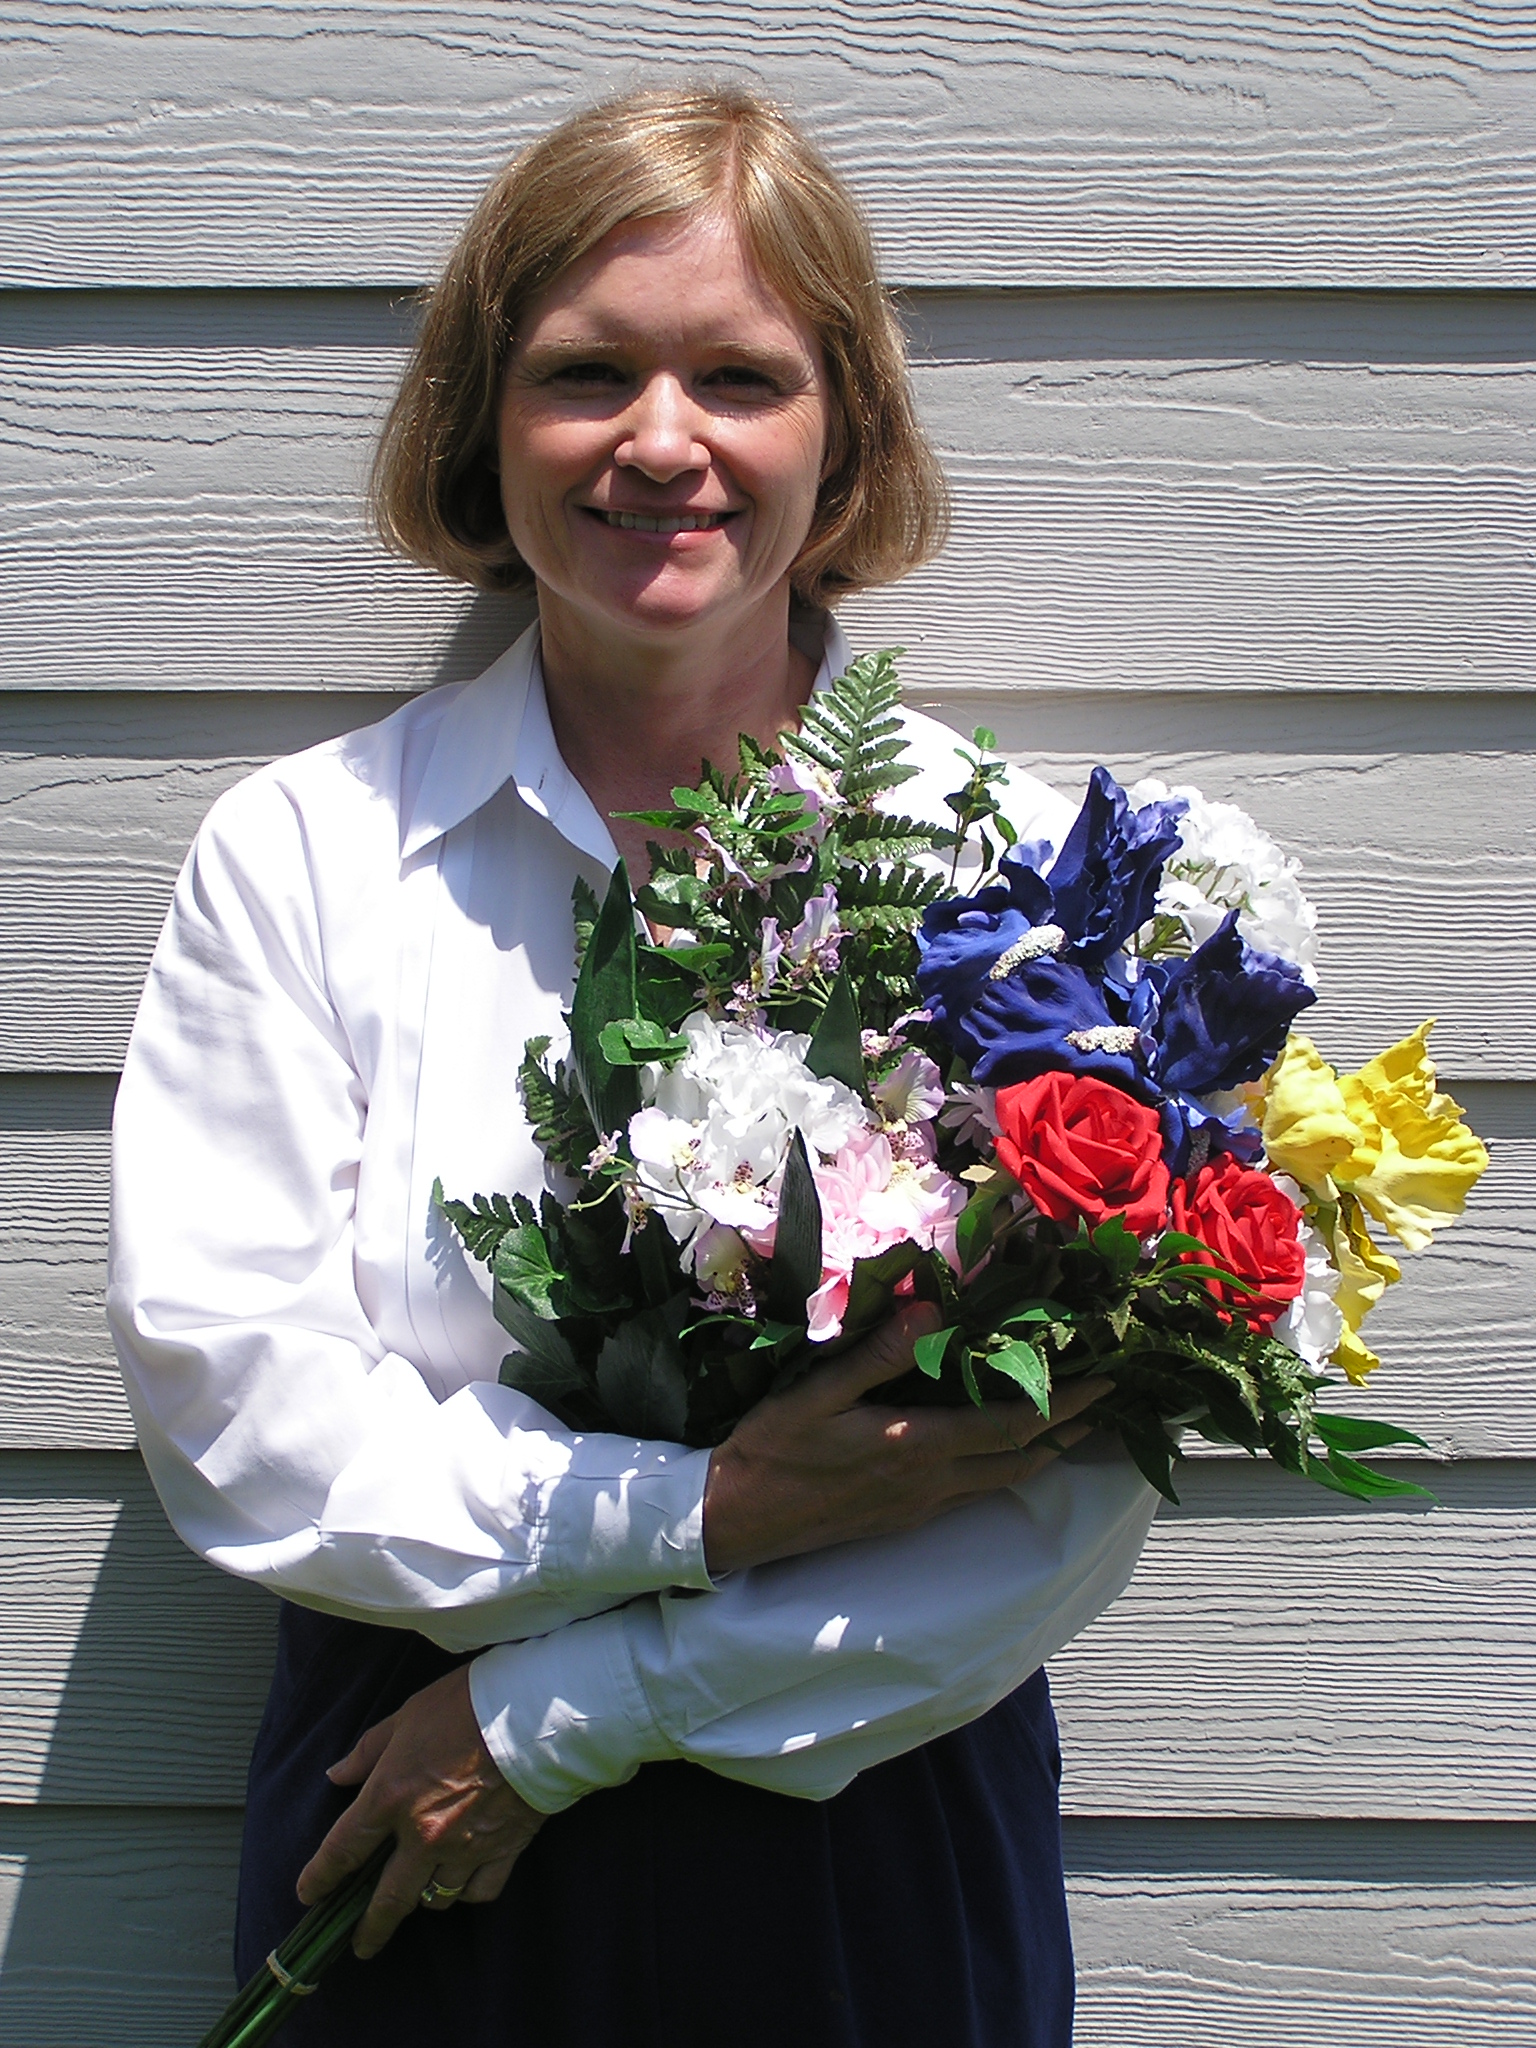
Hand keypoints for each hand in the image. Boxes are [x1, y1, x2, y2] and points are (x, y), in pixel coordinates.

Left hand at [295, 1663, 544, 1958]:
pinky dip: (466, 1892)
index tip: (309, 1894)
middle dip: (369, 1929)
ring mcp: (463, 1848)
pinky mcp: (502, 1850)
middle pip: (386, 1901)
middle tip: (361, 1944)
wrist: (531, 1714)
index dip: (318, 1879)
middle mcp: (422, 1834)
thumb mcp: (406, 1717)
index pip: (341, 1852)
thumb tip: (337, 1776)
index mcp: (390, 1798)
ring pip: (434, 1899)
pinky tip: (462, 1884)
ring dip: (422, 1899)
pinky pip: (478, 1892)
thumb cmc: (465, 1706)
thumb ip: (368, 1752)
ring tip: (418, 1896)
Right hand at [702, 1302, 1109, 1574]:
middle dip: (1070, 1431)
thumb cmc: (771, 1451)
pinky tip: (1002, 1455)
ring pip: (1001, 1483)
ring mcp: (918, 1506)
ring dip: (1043, 1455)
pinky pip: (973, 1494)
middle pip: (1021, 1460)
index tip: (1104, 1379)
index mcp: (915, 1446)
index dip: (1064, 1404)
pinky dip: (1005, 1470)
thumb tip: (932, 1313)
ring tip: (1072, 1428)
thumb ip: (877, 1355)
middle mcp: (930, 1484)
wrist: (734, 1522)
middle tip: (1107, 1402)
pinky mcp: (903, 1518)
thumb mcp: (816, 1393)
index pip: (1011, 1425)